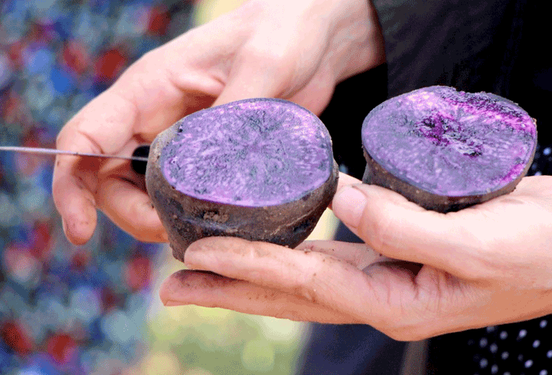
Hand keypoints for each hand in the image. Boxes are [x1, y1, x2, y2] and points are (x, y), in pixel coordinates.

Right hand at [52, 0, 384, 243]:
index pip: (85, 137)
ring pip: (142, 193)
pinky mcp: (209, 158)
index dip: (70, 187)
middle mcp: (155, 117)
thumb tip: (212, 179)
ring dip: (158, 220)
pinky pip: (182, 195)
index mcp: (149, 89)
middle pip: (106, 179)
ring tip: (201, 231)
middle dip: (130, 215)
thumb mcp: (263, 65)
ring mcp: (180, 140)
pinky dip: (188, 215)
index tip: (80, 234)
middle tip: (172, 232)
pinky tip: (217, 223)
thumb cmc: (284, 33)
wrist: (314, 41)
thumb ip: (235, 115)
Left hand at [159, 175, 551, 340]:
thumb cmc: (544, 253)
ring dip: (255, 271)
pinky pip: (338, 251)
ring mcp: (393, 272)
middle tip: (174, 284)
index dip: (249, 268)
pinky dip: (298, 249)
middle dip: (232, 288)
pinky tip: (275, 240)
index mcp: (399, 301)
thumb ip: (401, 225)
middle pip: (292, 294)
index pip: (306, 285)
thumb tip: (339, 198)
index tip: (195, 256)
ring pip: (307, 276)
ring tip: (204, 268)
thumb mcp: (476, 243)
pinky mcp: (403, 246)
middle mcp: (387, 292)